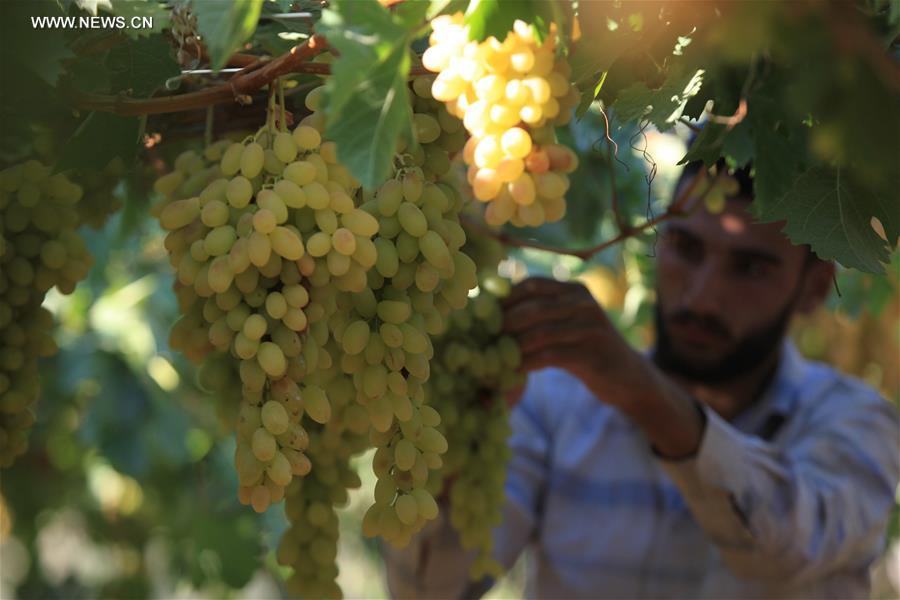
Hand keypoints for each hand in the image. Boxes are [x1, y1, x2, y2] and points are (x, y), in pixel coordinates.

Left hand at [502, 276, 704, 457]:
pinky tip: (513, 371)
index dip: (505, 299)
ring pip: (539, 332)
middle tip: (483, 341)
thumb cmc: (587, 350)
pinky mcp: (593, 353)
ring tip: (492, 358)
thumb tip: (492, 314)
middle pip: (532, 307)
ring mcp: (591, 326)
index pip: (531, 284)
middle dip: (504, 325)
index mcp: (575, 290)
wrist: (628, 378)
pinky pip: (550, 355)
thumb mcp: (567, 325)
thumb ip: (540, 314)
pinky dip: (527, 363)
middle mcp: (584, 302)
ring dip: (511, 347)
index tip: (484, 318)